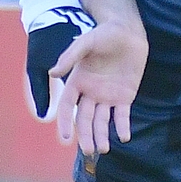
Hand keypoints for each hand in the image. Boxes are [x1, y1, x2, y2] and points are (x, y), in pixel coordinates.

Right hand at [47, 20, 144, 154]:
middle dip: (85, 135)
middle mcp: (90, 92)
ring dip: (101, 135)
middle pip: (84, 119)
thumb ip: (70, 56)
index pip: (66, 106)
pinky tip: (124, 137)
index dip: (65, 122)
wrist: (128, 31)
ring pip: (101, 121)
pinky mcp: (125, 96)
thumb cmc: (104, 34)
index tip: (66, 138)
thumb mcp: (86, 43)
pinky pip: (122, 115)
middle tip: (89, 150)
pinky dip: (122, 126)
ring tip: (103, 149)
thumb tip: (52, 73)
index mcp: (77, 81)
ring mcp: (108, 96)